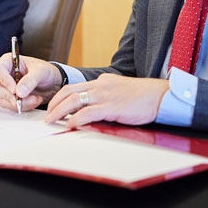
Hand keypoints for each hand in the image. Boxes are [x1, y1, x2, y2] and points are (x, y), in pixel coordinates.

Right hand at [0, 53, 60, 112]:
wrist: (53, 84)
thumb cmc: (45, 72)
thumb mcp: (41, 72)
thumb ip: (30, 80)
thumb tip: (19, 92)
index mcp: (8, 61)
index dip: (3, 79)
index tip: (14, 89)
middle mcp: (4, 75)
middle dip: (6, 95)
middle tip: (18, 100)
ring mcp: (5, 88)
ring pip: (2, 99)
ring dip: (19, 103)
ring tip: (35, 98)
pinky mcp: (11, 99)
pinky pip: (10, 107)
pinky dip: (23, 107)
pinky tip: (34, 101)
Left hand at [45, 74, 168, 127]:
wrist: (160, 96)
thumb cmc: (143, 97)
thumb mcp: (119, 92)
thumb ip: (105, 98)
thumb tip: (92, 111)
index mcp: (102, 81)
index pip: (75, 87)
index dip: (61, 96)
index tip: (53, 105)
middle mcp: (100, 85)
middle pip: (69, 92)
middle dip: (54, 104)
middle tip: (46, 115)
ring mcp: (105, 95)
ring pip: (74, 101)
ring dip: (59, 111)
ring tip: (51, 121)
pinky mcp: (112, 107)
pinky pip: (88, 112)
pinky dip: (76, 119)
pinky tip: (70, 125)